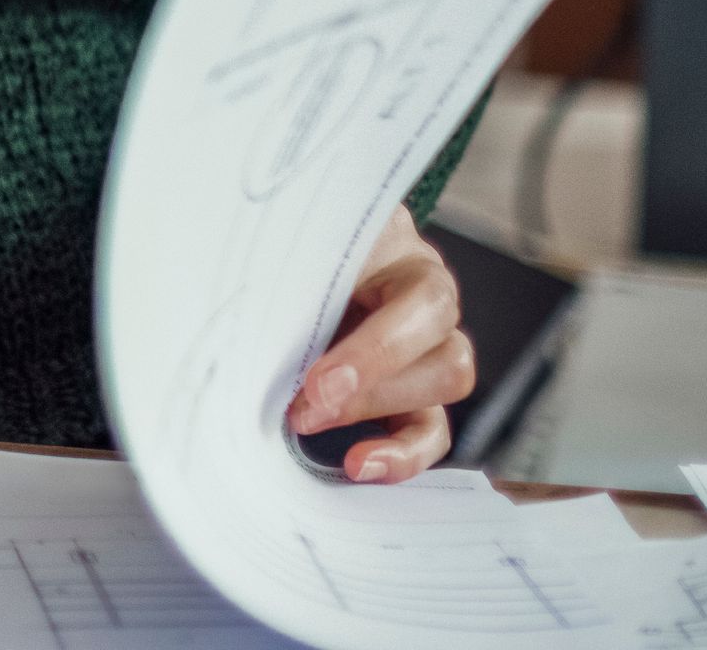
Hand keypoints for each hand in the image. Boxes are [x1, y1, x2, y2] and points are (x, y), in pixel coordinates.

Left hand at [288, 208, 473, 481]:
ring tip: (311, 422)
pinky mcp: (416, 389)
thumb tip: (259, 336)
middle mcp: (422, 288)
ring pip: (448, 379)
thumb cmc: (278, 249)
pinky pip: (433, 428)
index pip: (418, 293)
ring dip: (378, 411)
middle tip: (304, 408)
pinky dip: (401, 454)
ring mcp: (427, 339)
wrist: (275, 250)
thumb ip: (284, 280)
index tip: (319, 384)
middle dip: (371, 384)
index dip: (376, 348)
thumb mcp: (282, 250)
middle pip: (442, 340)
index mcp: (395, 242)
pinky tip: (358, 464)